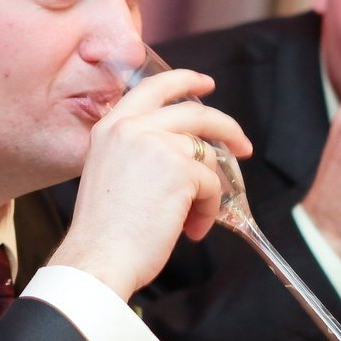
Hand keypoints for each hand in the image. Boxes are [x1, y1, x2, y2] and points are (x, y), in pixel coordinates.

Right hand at [49, 68, 251, 299]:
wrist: (98, 259)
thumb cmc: (103, 230)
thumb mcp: (110, 171)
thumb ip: (138, 150)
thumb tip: (185, 150)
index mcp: (111, 126)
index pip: (152, 87)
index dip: (184, 81)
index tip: (205, 85)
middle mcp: (131, 127)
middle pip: (194, 113)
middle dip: (226, 128)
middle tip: (242, 145)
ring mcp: (157, 145)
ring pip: (206, 157)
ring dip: (208, 191)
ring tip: (193, 219)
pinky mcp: (180, 170)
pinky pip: (211, 186)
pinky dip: (208, 210)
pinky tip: (191, 229)